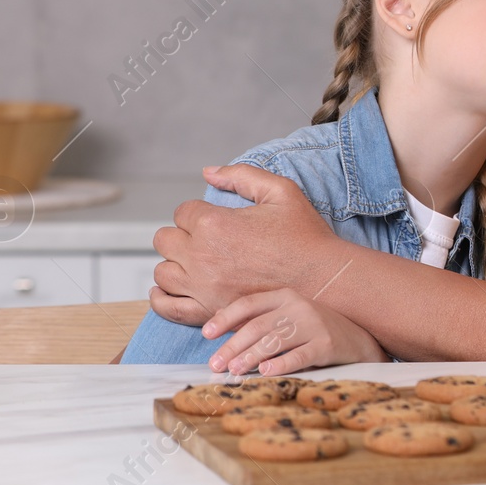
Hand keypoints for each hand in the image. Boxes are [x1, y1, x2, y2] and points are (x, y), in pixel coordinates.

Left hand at [149, 164, 345, 323]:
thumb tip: (208, 172)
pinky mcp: (208, 312)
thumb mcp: (280, 191)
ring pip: (163, 272)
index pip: (183, 211)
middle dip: (183, 235)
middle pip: (166, 240)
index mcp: (215, 223)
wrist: (324, 278)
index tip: (216, 219)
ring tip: (194, 262)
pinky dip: (161, 298)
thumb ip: (241, 176)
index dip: (198, 212)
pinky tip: (169, 289)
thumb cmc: (304, 235)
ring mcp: (202, 287)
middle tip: (206, 239)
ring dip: (175, 264)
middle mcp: (202, 256)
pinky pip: (167, 307)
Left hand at [203, 288, 387, 374]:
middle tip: (215, 364)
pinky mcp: (327, 344)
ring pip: (274, 341)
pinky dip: (280, 364)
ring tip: (234, 371)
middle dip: (232, 346)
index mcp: (286, 295)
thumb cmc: (317, 330)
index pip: (249, 303)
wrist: (361, 340)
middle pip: (257, 325)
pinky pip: (299, 356)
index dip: (225, 317)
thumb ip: (261, 320)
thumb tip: (221, 331)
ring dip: (250, 357)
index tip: (206, 334)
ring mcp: (314, 324)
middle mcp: (299, 306)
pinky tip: (265, 373)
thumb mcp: (290, 316)